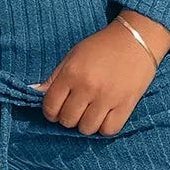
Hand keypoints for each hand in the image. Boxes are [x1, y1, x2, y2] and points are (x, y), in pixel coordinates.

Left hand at [30, 12, 169, 134]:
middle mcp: (88, 87)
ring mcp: (107, 97)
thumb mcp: (73, 56)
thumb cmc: (101, 47)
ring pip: (87, 128)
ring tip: (91, 112)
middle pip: (68, 120)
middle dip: (68, 118)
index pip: (51, 107)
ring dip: (86, 124)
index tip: (57, 109)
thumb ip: (54, 78)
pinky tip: (105, 116)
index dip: (51, 112)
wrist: (136, 39)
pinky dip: (105, 127)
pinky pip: (109, 130)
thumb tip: (33, 91)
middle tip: (76, 109)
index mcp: (72, 73)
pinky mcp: (126, 104)